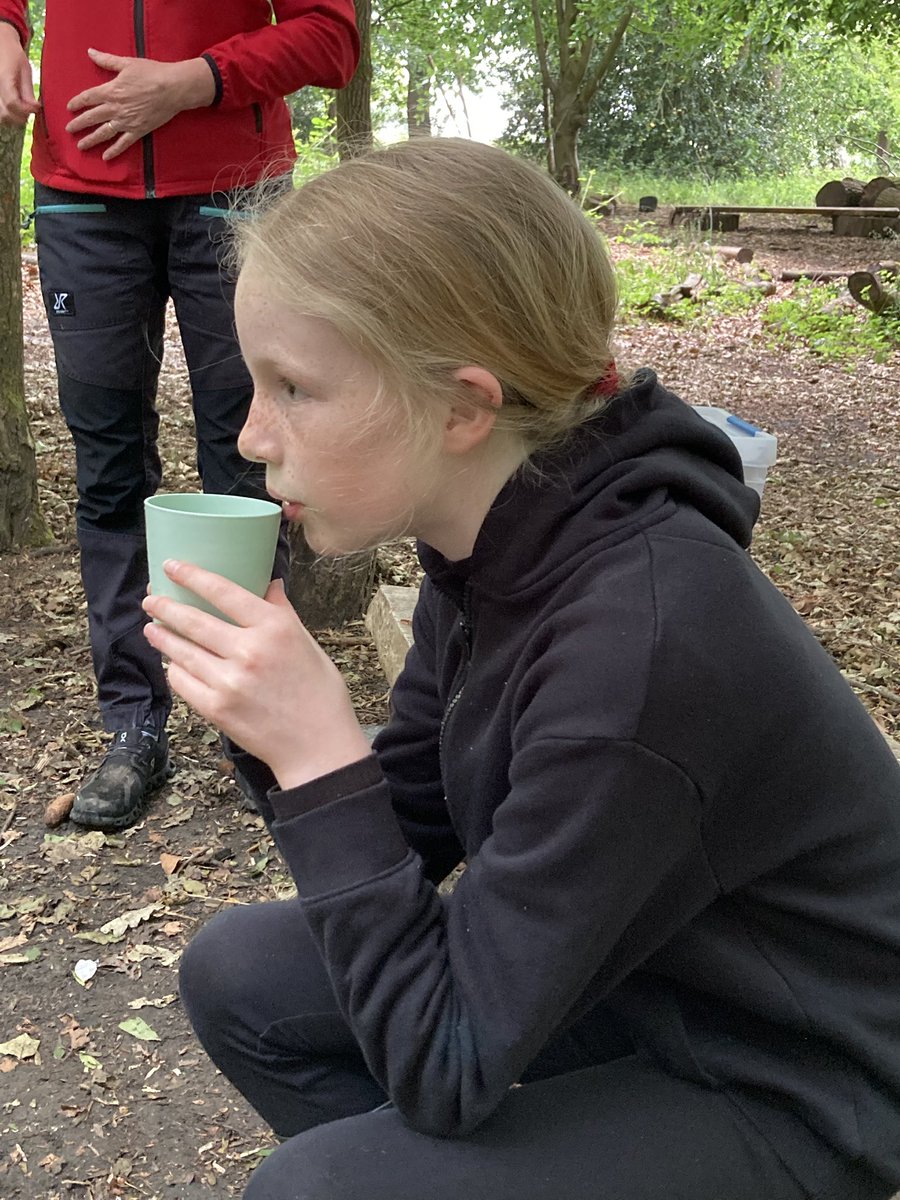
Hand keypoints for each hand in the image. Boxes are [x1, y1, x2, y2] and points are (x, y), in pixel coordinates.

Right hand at [0, 23, 38, 125]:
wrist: (0, 43)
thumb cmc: (13, 55)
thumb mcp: (25, 70)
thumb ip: (28, 91)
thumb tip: (35, 109)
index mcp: (3, 78)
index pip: (13, 104)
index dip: (27, 110)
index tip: (37, 108)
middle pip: (5, 114)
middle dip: (20, 117)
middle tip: (30, 110)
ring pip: (1, 116)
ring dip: (13, 118)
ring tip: (22, 110)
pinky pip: (0, 112)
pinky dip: (7, 114)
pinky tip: (15, 109)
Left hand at [65, 47, 215, 159]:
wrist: (173, 88)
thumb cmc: (151, 73)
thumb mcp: (127, 63)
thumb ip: (107, 60)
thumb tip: (90, 52)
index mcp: (111, 91)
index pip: (88, 98)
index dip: (77, 103)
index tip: (69, 108)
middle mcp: (115, 108)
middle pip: (91, 117)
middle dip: (78, 124)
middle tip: (68, 130)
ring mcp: (126, 122)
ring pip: (103, 133)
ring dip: (91, 140)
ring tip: (81, 146)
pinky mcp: (138, 131)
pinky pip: (123, 144)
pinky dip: (114, 151)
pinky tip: (105, 157)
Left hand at [142, 561, 371, 791]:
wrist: (317, 746)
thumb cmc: (319, 694)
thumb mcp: (307, 644)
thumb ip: (282, 612)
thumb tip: (269, 583)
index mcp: (275, 629)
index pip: (225, 592)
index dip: (193, 576)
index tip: (172, 566)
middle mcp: (249, 651)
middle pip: (193, 621)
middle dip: (165, 607)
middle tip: (150, 598)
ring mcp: (229, 682)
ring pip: (181, 651)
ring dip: (162, 636)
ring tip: (152, 628)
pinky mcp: (216, 709)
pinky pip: (183, 681)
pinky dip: (175, 669)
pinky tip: (173, 662)